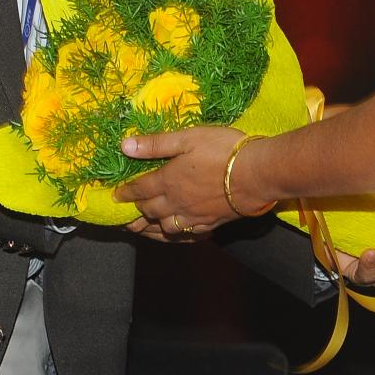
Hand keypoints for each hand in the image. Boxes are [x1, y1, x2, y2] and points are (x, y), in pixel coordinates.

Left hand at [116, 125, 250, 235]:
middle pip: (149, 211)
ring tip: (142, 229)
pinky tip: (175, 233)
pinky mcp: (211, 223)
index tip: (116, 196)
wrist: (257, 174)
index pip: (139, 189)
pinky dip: (176, 236)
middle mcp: (176, 203)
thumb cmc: (224, 150)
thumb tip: (124, 146)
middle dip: (135, 212)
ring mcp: (194, 216)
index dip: (126, 193)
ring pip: (165, 228)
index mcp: (168, 181)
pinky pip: (187, 234)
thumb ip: (156, 144)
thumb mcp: (188, 138)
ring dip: (151, 229)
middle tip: (125, 215)